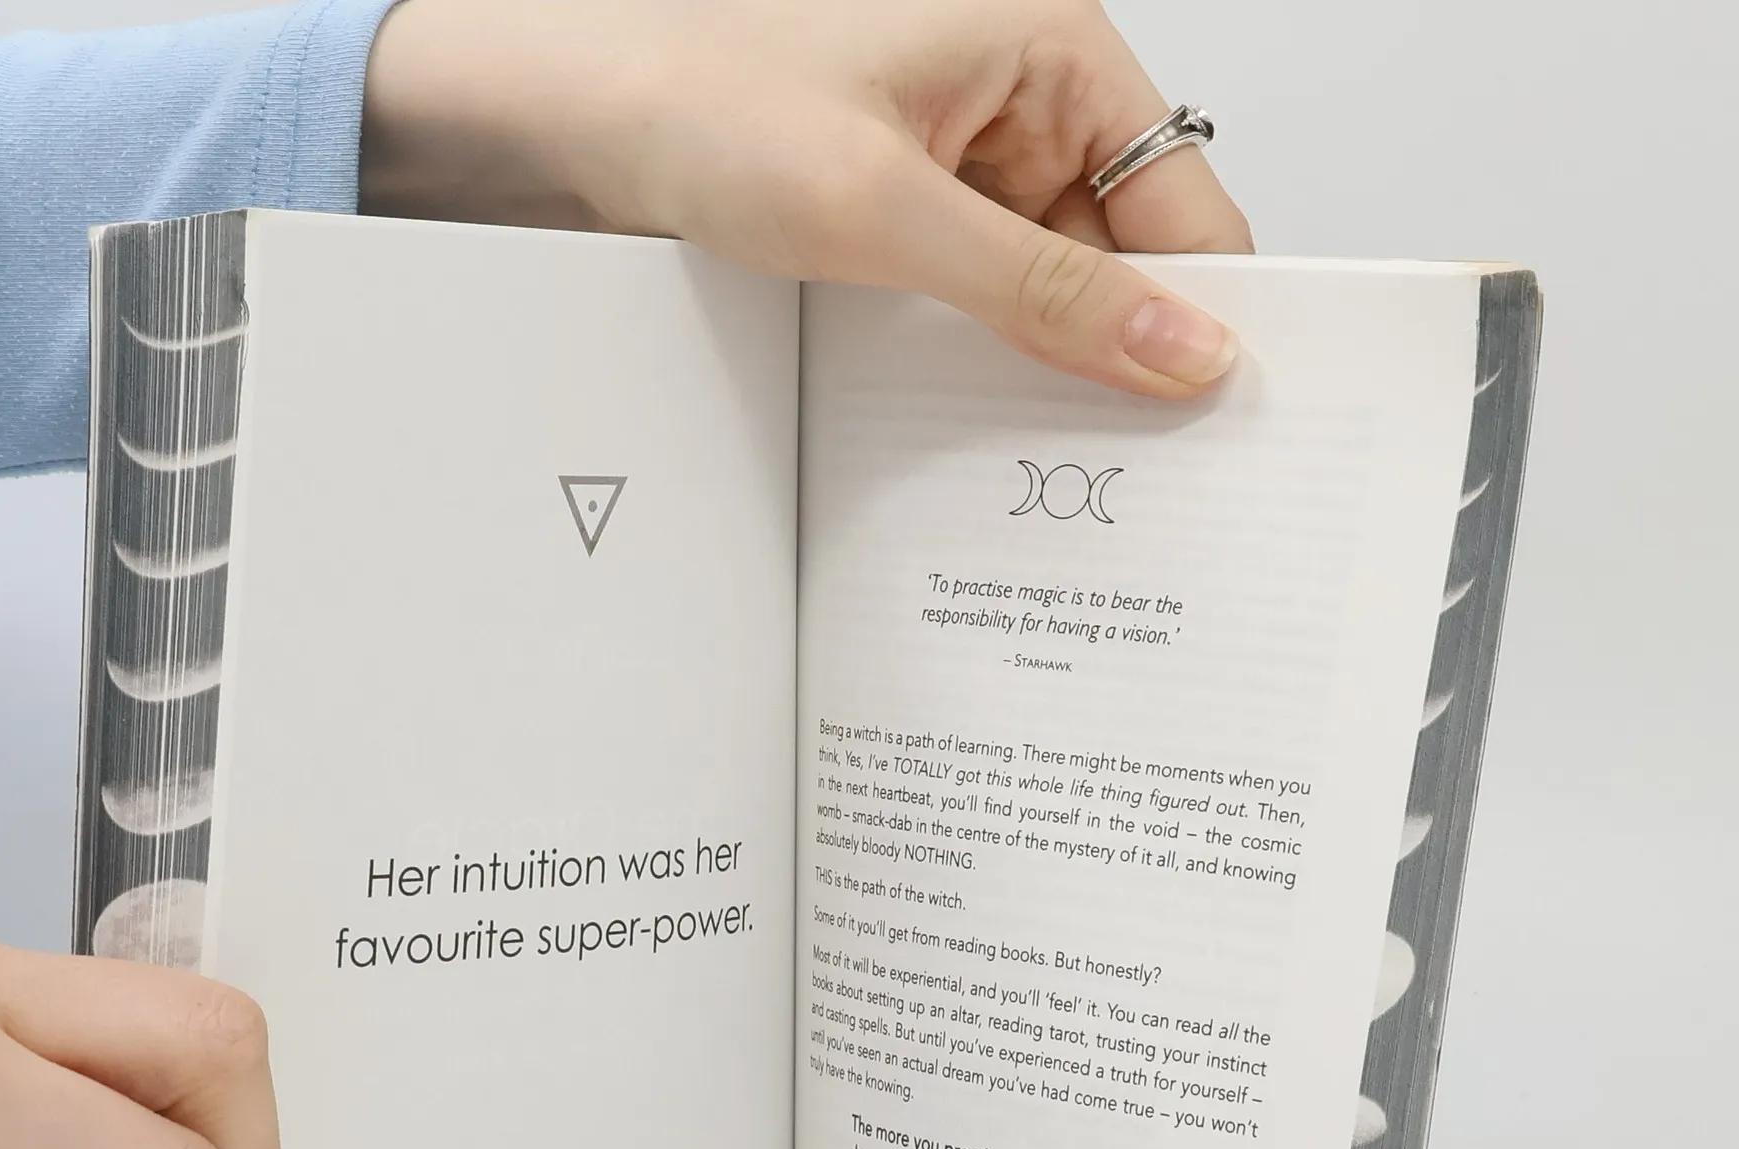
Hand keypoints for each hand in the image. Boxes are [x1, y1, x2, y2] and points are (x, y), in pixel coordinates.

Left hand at [361, 0, 1252, 396]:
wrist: (574, 115)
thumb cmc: (702, 102)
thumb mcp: (889, 212)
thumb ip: (1042, 294)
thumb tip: (1182, 350)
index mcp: (1053, 50)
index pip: (1183, 202)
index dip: (1204, 311)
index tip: (1211, 419)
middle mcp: (1023, 97)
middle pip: (1123, 253)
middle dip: (1114, 350)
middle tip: (1116, 462)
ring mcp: (968, 156)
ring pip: (1051, 285)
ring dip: (1035, 359)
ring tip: (1017, 435)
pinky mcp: (916, 206)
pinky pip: (983, 293)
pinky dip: (977, 350)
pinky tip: (959, 403)